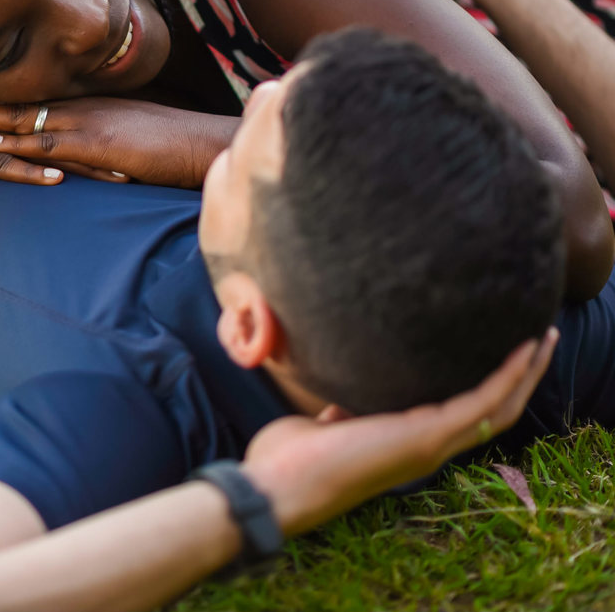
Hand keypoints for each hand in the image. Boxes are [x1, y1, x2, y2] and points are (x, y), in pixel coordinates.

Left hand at [0, 81, 234, 188]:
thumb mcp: (132, 132)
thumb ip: (105, 135)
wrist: (205, 143)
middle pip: (15, 93)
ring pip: (22, 113)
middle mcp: (79, 104)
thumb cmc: (176, 141)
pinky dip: (20, 140)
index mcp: (86, 100)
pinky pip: (51, 142)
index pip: (30, 89)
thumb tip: (88, 145)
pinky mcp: (97, 144)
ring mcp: (86, 121)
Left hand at [241, 327, 558, 537]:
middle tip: (539, 339)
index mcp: (407, 444)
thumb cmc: (291, 458)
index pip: (463, 417)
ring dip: (526, 371)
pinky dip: (508, 374)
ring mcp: (431, 443)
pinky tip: (525, 349)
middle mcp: (427, 447)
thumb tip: (339, 405)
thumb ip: (343, 415)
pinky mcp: (427, 435)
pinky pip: (483, 401)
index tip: (502, 356)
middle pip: (493, 412)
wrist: (279, 485)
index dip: (489, 388)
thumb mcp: (326, 428)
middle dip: (520, 376)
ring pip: (499, 407)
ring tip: (544, 337)